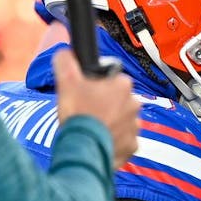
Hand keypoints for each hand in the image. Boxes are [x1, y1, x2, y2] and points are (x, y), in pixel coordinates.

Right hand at [52, 49, 139, 167]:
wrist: (83, 147)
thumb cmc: (78, 113)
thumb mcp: (66, 80)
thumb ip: (66, 61)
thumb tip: (65, 53)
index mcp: (123, 85)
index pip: (112, 80)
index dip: (97, 86)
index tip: (86, 93)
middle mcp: (134, 104)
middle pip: (118, 101)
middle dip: (105, 105)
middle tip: (87, 112)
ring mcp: (135, 127)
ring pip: (122, 121)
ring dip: (111, 124)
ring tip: (92, 128)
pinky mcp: (132, 146)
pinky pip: (124, 141)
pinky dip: (113, 142)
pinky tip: (99, 142)